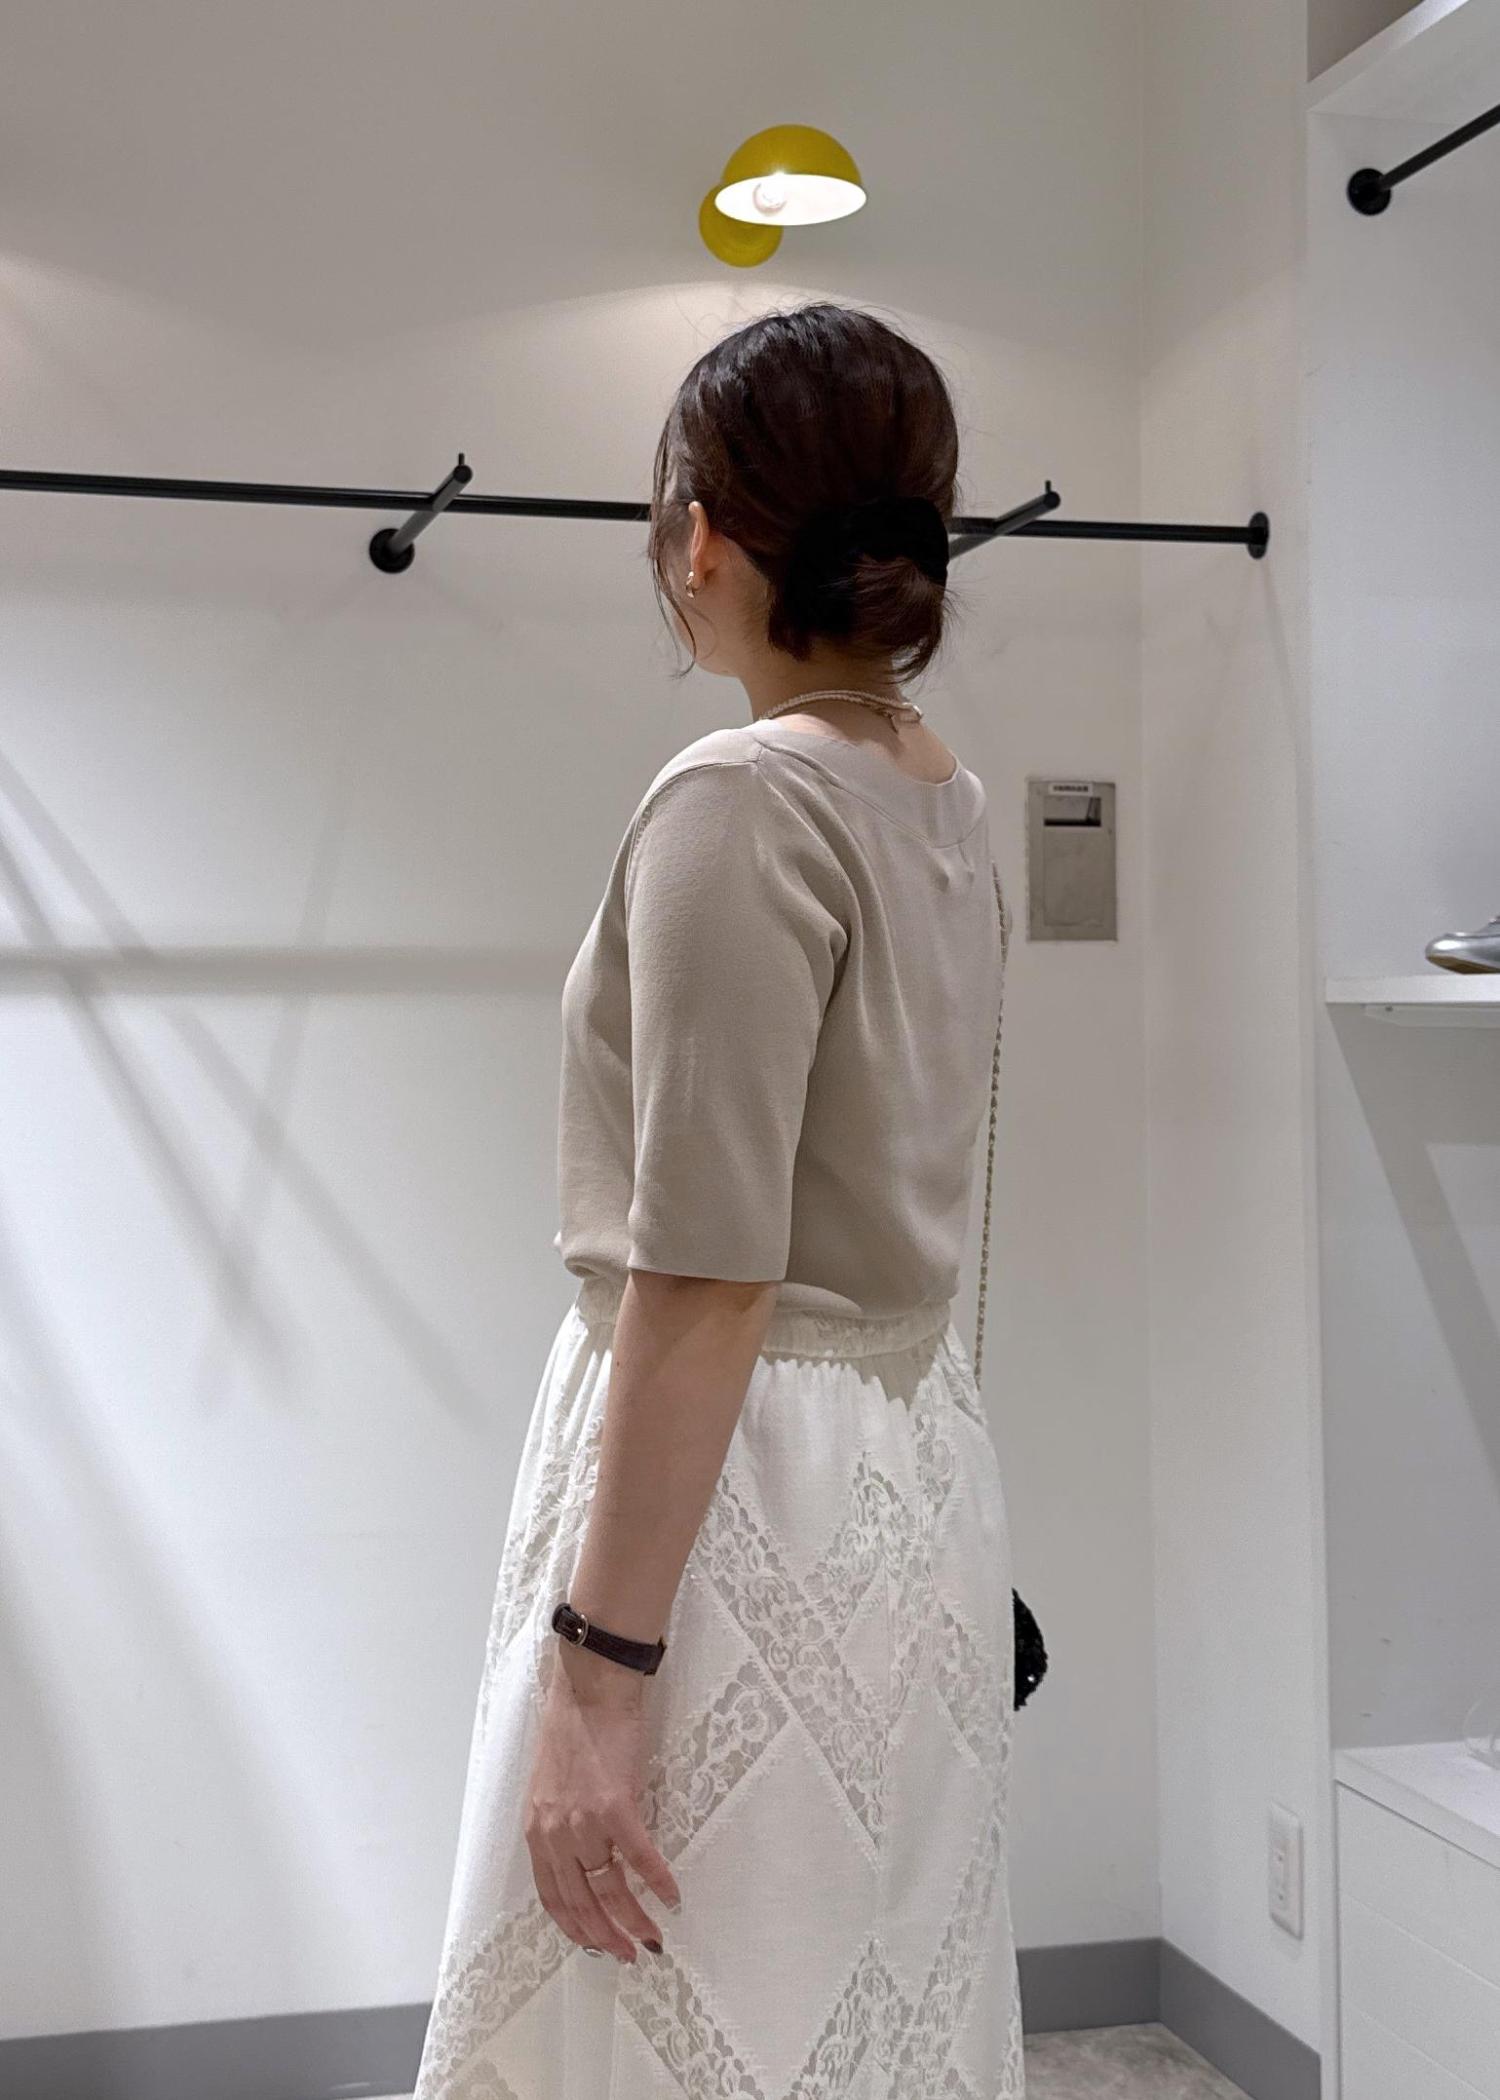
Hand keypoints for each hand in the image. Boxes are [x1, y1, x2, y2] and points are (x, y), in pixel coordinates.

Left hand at [524, 1639, 681, 1960]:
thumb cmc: (572, 1725)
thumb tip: (587, 1852)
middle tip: (627, 1955)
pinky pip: (639, 1857)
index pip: (551, 1895)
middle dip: (604, 1936)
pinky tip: (672, 1897)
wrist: (590, 1685)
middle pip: (579, 1902)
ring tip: (651, 1940)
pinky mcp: (615, 1805)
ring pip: (608, 1889)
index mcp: (536, 1828)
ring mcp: (583, 1821)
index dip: (574, 1927)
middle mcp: (554, 1832)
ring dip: (632, 1921)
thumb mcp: (552, 1784)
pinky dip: (658, 1881)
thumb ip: (562, 1821)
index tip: (594, 1946)